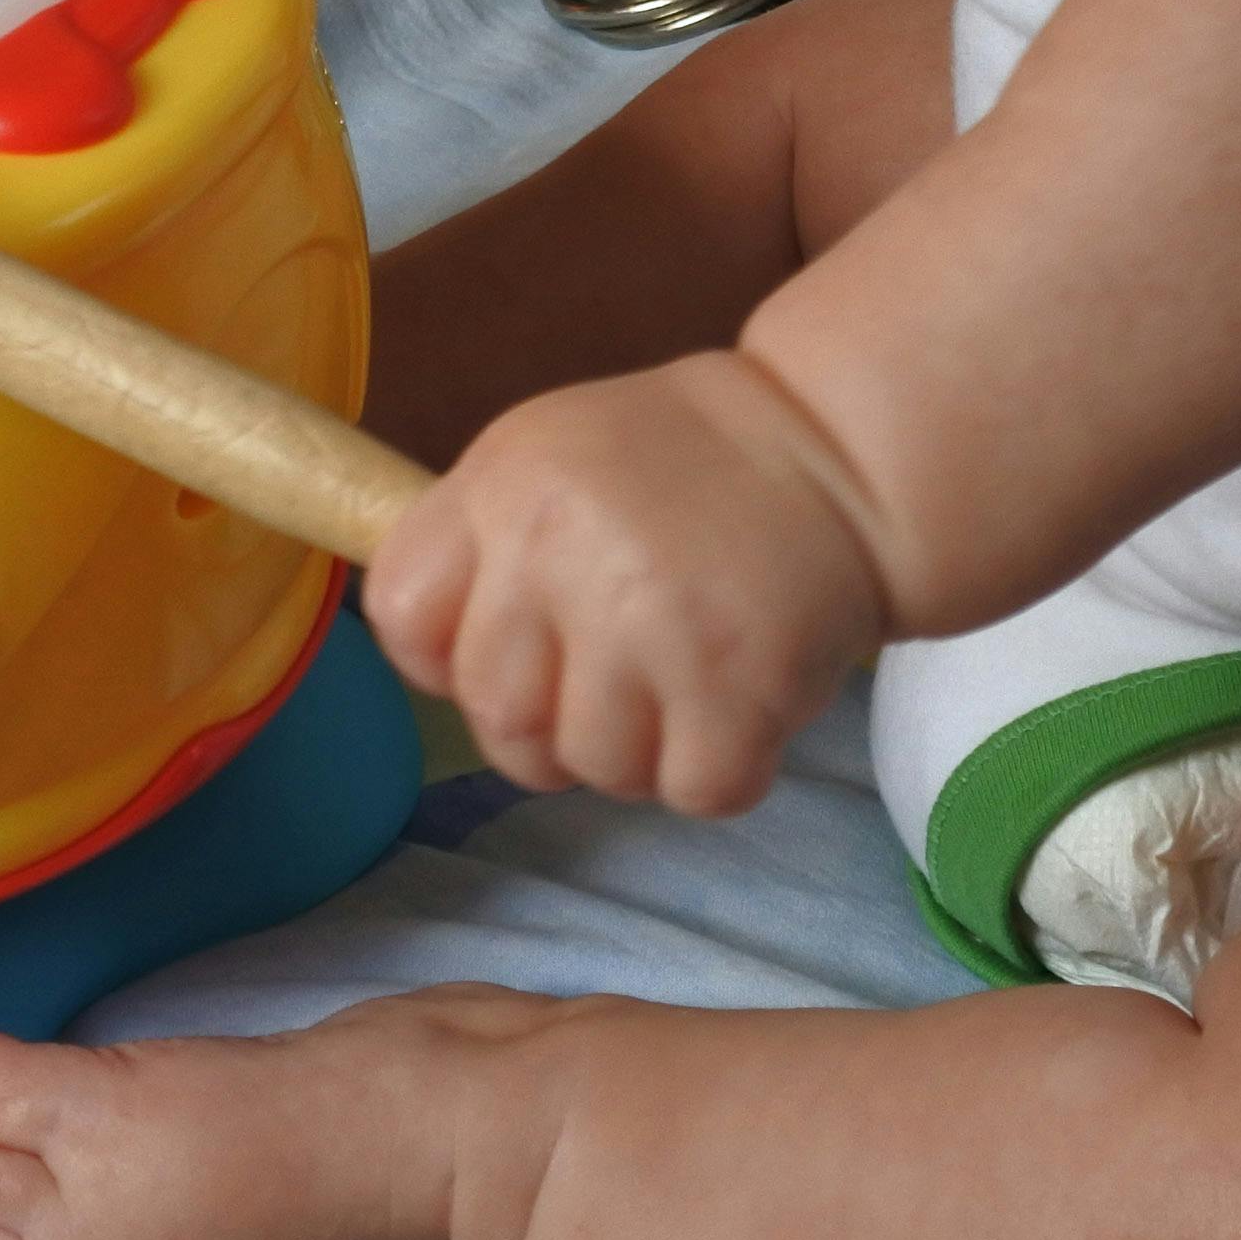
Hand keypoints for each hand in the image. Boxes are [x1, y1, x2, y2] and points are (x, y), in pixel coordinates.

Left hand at [364, 352, 889, 816]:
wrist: (838, 448)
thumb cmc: (686, 462)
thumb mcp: (552, 453)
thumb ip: (478, 542)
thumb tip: (425, 651)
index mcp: (508, 487)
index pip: (401, 618)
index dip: (447, 653)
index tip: (514, 643)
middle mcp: (563, 552)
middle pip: (496, 718)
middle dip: (551, 720)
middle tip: (620, 670)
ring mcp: (650, 624)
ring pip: (591, 769)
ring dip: (641, 748)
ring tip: (687, 673)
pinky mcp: (736, 687)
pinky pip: (689, 791)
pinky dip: (719, 767)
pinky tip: (739, 699)